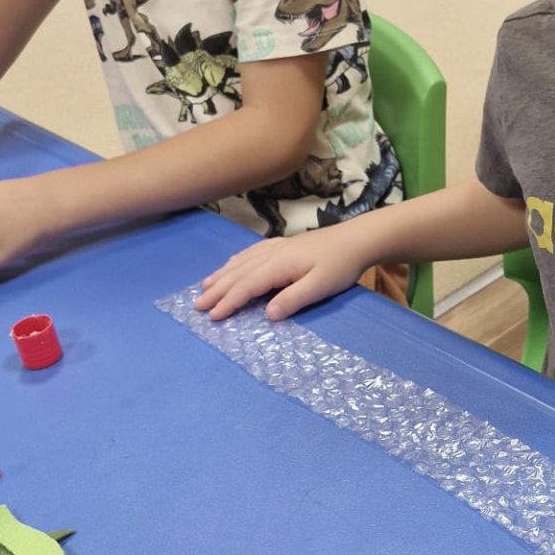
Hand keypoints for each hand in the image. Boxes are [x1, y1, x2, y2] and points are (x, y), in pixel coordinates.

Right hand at [196, 225, 372, 321]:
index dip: (228, 301)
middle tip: (197, 305)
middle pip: (238, 273)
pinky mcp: (284, 244)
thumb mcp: (320, 287)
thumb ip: (293, 300)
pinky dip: (237, 260)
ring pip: (242, 261)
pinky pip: (251, 252)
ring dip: (222, 274)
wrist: (356, 238)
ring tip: (205, 286)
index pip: (247, 286)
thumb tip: (267, 315)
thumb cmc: (340, 265)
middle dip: (217, 290)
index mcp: (278, 265)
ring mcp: (277, 247)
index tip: (212, 316)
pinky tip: (231, 262)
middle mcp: (272, 254)